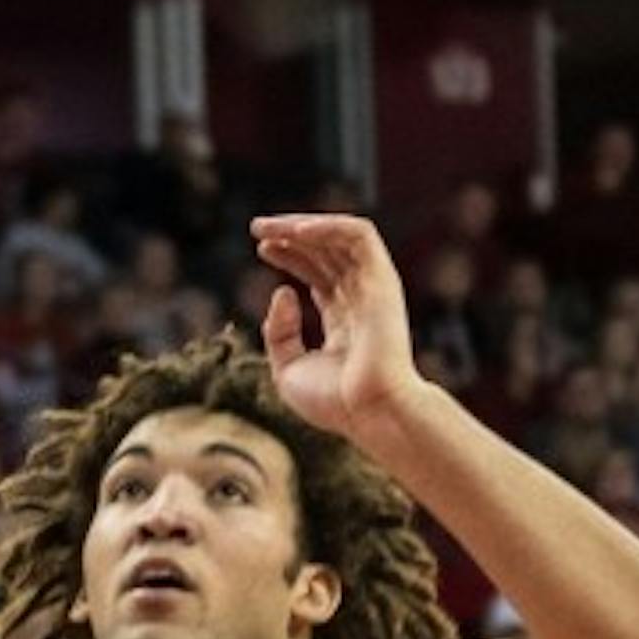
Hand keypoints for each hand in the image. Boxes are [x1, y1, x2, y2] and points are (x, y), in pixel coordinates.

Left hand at [252, 212, 419, 442]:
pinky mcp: (382, 278)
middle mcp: (360, 300)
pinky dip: (329, 227)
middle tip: (256, 227)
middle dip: (290, 235)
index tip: (261, 247)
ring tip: (270, 227)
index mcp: (344, 321)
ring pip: (341, 237)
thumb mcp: (288, 369)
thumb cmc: (334, 402)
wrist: (369, 412)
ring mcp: (373, 288)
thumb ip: (279, 332)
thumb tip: (283, 291)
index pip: (319, 274)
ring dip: (304, 226)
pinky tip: (297, 232)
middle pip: (326, 252)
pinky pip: (359, 236)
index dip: (290, 255)